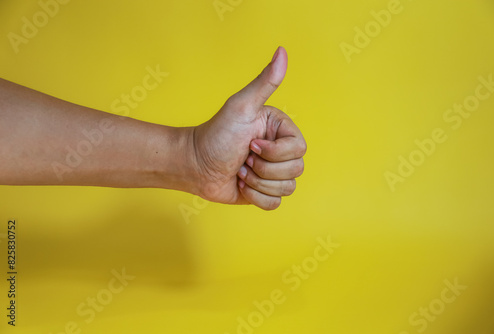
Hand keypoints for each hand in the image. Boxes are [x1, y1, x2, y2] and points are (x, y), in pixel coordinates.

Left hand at [191, 47, 306, 209]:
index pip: (299, 149)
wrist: (194, 165)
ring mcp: (273, 173)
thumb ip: (265, 82)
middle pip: (295, 170)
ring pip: (287, 189)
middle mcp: (281, 151)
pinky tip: (241, 184)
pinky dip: (255, 197)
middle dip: (263, 169)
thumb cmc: (216, 134)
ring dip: (257, 183)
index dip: (274, 152)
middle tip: (243, 158)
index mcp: (281, 130)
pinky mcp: (264, 192)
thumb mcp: (241, 106)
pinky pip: (275, 204)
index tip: (250, 144)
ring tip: (240, 170)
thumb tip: (282, 51)